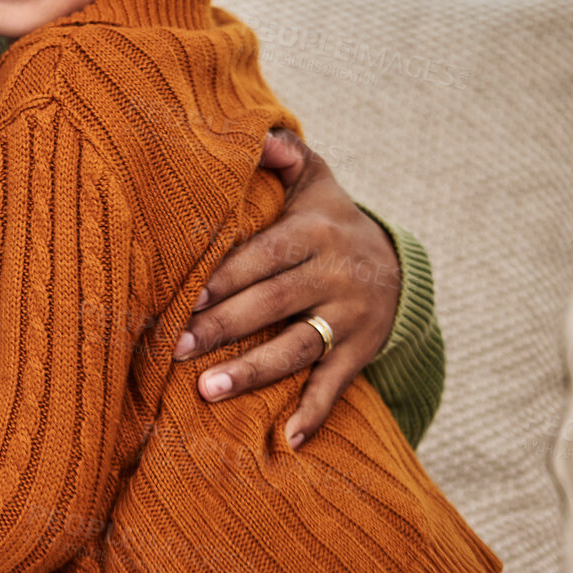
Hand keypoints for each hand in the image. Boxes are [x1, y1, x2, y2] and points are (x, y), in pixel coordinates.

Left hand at [173, 130, 400, 447]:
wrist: (396, 262)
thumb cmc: (328, 217)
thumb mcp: (314, 179)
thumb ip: (284, 154)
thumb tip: (261, 132)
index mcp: (314, 232)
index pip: (263, 256)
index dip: (225, 277)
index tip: (185, 297)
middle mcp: (335, 274)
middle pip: (272, 303)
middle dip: (223, 327)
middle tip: (176, 347)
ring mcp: (350, 317)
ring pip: (298, 347)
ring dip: (253, 372)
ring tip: (207, 391)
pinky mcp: (361, 350)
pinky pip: (337, 384)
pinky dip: (314, 413)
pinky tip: (288, 440)